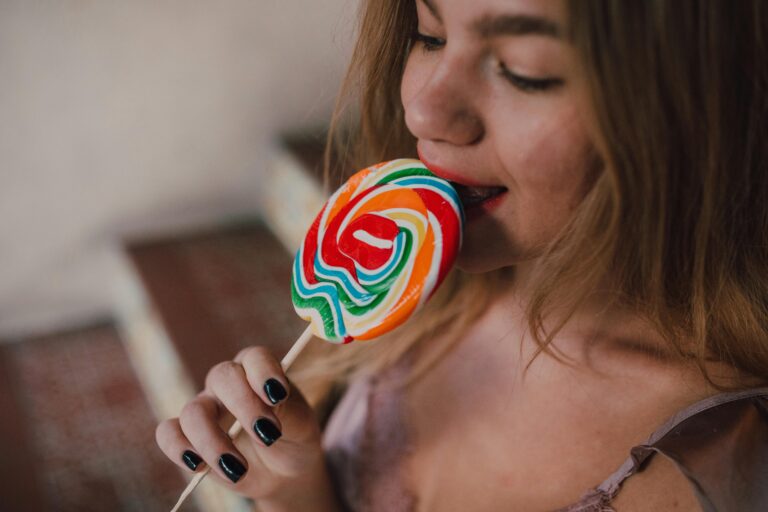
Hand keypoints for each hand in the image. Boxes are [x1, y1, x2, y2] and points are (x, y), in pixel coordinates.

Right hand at [156, 346, 339, 510]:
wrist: (284, 470)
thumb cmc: (294, 436)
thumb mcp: (300, 423)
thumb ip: (286, 409)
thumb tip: (268, 402)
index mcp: (257, 369)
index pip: (254, 358)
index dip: (264, 372)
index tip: (278, 397)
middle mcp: (227, 384)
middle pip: (221, 376)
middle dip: (244, 405)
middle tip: (268, 435)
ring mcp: (205, 407)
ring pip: (193, 411)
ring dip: (213, 441)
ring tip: (239, 468)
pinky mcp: (188, 436)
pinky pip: (168, 433)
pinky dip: (178, 448)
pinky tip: (199, 466)